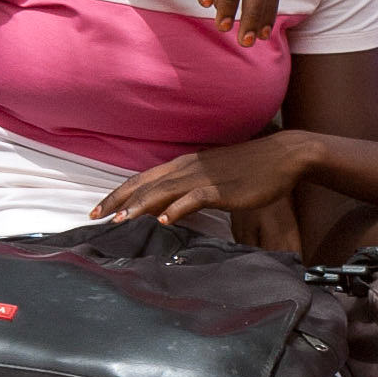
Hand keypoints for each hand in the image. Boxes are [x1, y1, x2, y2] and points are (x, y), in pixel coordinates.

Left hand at [94, 128, 322, 231]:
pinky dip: (178, 208)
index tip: (98, 210)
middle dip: (119, 201)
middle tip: (95, 217)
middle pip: (145, 185)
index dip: (119, 194)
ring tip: (120, 220)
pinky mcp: (222, 188)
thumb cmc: (248, 167)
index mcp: (183, 165)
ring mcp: (204, 177)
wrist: (282, 156)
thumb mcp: (211, 174)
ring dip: (141, 206)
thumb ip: (189, 187)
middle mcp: (187, 168)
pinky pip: (195, 198)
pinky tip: (165, 220)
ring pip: (164, 191)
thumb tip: (169, 205)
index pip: (142, 180)